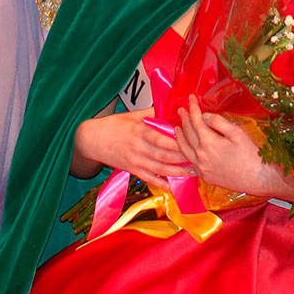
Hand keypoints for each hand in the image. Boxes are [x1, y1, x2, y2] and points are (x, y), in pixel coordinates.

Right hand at [74, 107, 189, 187]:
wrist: (92, 139)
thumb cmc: (113, 125)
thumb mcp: (132, 115)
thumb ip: (152, 113)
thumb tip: (170, 107)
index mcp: (141, 131)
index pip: (165, 138)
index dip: (181, 141)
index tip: (195, 141)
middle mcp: (140, 148)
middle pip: (166, 155)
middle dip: (184, 158)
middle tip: (201, 158)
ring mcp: (136, 161)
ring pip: (161, 168)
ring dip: (179, 172)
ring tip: (194, 172)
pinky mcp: (133, 170)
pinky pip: (150, 179)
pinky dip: (163, 183)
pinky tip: (175, 186)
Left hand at [175, 96, 293, 198]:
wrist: (258, 179)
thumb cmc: (251, 154)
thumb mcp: (237, 132)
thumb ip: (218, 122)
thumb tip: (204, 116)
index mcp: (208, 142)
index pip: (196, 120)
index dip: (193, 107)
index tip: (191, 98)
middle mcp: (201, 156)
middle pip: (188, 133)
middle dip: (184, 119)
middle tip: (181, 109)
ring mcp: (202, 168)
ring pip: (184, 149)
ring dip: (180, 136)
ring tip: (177, 127)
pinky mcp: (205, 176)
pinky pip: (190, 162)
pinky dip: (185, 152)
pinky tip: (186, 148)